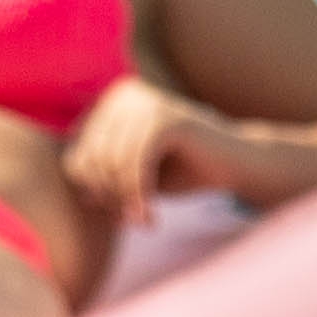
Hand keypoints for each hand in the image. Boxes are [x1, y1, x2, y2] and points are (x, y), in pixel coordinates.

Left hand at [61, 74, 224, 227]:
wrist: (237, 163)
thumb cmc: (184, 170)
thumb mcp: (137, 177)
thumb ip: (107, 182)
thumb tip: (82, 196)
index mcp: (112, 103)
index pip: (79, 152)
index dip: (91, 189)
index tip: (114, 214)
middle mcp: (125, 95)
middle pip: (93, 158)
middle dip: (108, 197)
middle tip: (130, 220)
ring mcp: (147, 102)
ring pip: (113, 164)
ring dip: (125, 201)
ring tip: (142, 220)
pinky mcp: (167, 119)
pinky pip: (137, 165)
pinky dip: (141, 196)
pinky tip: (151, 215)